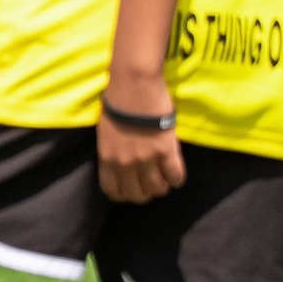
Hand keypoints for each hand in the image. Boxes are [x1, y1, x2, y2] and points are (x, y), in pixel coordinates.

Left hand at [96, 83, 185, 203]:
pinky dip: (177, 179)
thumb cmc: (116, 104)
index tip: (131, 189)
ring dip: (162, 187)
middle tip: (150, 184)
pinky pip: (175, 176)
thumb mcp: (105, 134)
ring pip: (157, 189)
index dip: (124, 195)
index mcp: (107, 159)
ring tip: (163, 178)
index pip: (114, 191)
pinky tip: (175, 174)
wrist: (133, 86)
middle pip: (137, 195)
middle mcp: (126, 163)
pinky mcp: (167, 150)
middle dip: (144, 193)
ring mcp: (147, 158)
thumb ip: (112, 153)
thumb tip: (119, 165)